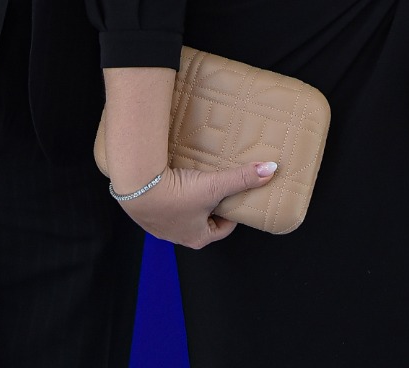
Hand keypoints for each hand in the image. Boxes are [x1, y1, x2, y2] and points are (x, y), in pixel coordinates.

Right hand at [115, 161, 278, 248]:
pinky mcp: (145, 212)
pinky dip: (169, 195)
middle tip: (214, 187)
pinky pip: (163, 204)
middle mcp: (178, 236)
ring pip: (181, 214)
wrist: (138, 188)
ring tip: (193, 180)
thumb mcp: (215, 186)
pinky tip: (169, 179)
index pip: (222, 230)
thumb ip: (242, 179)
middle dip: (209, 205)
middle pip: (201, 221)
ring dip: (188, 200)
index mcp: (197, 237)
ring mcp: (159, 226)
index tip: (233, 199)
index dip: (230, 214)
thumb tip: (270, 170)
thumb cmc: (177, 195)